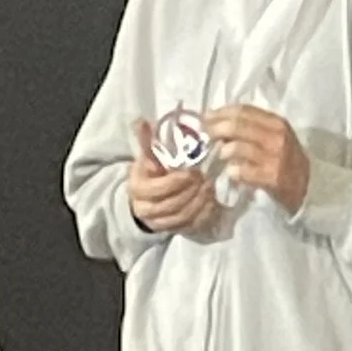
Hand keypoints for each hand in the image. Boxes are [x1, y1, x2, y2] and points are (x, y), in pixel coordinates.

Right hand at [127, 115, 219, 237]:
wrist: (144, 201)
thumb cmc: (149, 175)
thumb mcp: (146, 158)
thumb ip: (146, 142)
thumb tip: (141, 121)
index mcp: (138, 190)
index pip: (159, 189)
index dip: (177, 182)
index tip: (193, 171)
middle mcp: (147, 209)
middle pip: (173, 205)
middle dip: (192, 192)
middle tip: (206, 179)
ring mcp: (162, 223)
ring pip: (183, 217)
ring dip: (200, 203)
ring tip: (211, 188)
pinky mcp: (176, 230)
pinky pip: (192, 226)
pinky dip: (204, 215)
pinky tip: (212, 202)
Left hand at [203, 102, 311, 215]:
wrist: (310, 189)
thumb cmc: (287, 162)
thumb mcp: (276, 137)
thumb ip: (253, 127)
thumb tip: (218, 120)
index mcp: (277, 123)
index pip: (242, 111)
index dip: (220, 113)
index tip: (205, 117)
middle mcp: (277, 137)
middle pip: (236, 126)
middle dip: (214, 129)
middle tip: (204, 136)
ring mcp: (275, 158)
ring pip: (236, 148)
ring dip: (223, 152)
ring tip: (220, 157)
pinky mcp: (272, 177)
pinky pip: (242, 171)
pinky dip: (232, 172)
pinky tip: (231, 174)